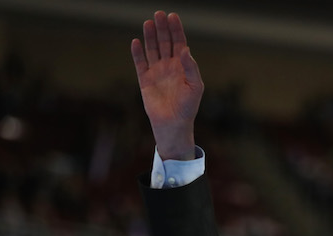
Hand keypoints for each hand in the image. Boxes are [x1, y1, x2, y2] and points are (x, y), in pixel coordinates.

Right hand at [131, 11, 203, 159]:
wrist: (174, 124)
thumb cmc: (188, 107)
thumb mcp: (195, 86)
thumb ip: (191, 67)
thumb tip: (185, 49)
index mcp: (183, 66)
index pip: (179, 43)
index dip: (176, 30)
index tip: (173, 16)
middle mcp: (169, 66)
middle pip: (165, 42)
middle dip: (162, 28)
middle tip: (159, 14)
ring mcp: (156, 71)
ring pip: (152, 49)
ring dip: (150, 36)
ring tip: (148, 22)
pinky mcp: (145, 80)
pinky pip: (140, 63)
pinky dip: (137, 53)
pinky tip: (136, 42)